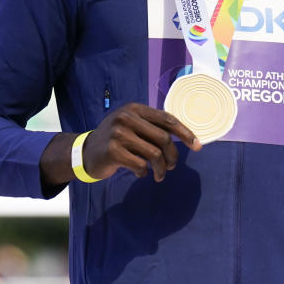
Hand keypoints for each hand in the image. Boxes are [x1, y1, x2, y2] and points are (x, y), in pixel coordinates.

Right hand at [84, 103, 201, 181]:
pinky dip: (144, 173)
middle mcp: (126, 117)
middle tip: (171, 167)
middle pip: (163, 138)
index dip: (185, 133)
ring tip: (159, 175)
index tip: (197, 146)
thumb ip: (153, 128)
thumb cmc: (116, 140)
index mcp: (135, 108)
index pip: (167, 119)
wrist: (86, 152)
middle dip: (172, 156)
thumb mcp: (132, 126)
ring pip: (154, 154)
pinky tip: (140, 173)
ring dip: (161, 168)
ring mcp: (118, 134)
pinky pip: (140, 165)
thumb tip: (187, 138)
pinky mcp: (113, 151)